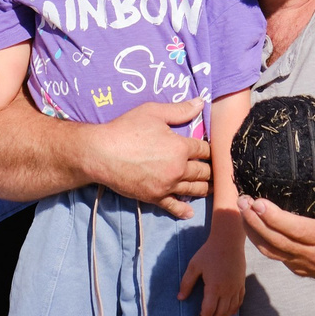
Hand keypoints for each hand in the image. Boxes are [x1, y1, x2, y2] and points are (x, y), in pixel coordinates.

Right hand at [82, 100, 211, 217]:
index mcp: (181, 147)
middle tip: (213, 170)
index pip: (204, 149)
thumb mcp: (153, 112)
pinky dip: (184, 211)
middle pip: (203, 172)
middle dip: (210, 169)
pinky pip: (174, 207)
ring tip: (209, 187)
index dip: (209, 148)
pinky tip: (190, 212)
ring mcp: (167, 186)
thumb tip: (200, 102)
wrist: (101, 153)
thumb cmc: (125, 129)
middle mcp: (178, 169)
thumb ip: (179, 109)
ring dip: (204, 188)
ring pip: (194, 190)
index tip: (210, 150)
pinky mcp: (154, 197)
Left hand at [179, 208, 249, 315]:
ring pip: (231, 310)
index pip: (208, 311)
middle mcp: (227, 291)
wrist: (229, 241)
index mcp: (214, 288)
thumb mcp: (194, 266)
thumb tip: (180, 298)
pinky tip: (229, 314)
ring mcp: (236, 288)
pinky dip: (234, 310)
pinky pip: (239, 302)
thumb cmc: (209, 252)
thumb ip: (186, 283)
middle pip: (220, 314)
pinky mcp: (242, 284)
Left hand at [241, 138, 314, 283]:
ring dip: (252, 230)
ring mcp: (304, 264)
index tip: (257, 201)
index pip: (297, 229)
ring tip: (241, 208)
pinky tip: (250, 221)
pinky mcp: (297, 267)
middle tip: (241, 199)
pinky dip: (259, 239)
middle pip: (276, 241)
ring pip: (270, 251)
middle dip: (254, 221)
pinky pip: (273, 254)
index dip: (274, 218)